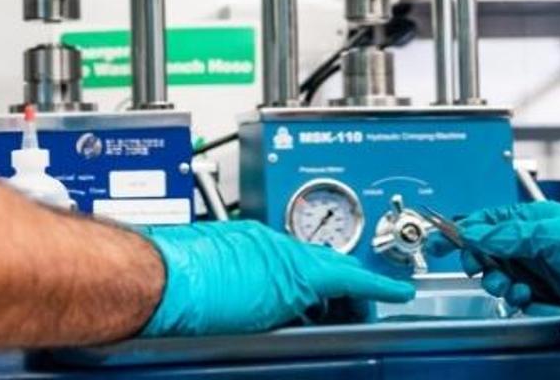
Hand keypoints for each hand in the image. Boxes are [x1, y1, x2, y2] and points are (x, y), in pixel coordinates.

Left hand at [141, 221, 414, 335]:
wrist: (159, 278)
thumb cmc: (204, 296)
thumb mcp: (267, 319)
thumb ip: (297, 308)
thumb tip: (311, 313)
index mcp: (295, 263)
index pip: (350, 275)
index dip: (379, 286)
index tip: (400, 291)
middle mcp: (275, 246)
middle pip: (323, 267)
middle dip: (341, 288)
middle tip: (355, 309)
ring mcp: (252, 242)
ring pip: (293, 263)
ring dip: (304, 287)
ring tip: (307, 315)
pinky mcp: (230, 244)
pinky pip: (267, 260)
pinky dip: (276, 279)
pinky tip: (267, 303)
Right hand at [427, 201, 559, 323]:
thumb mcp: (545, 236)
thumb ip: (503, 234)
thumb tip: (470, 232)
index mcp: (526, 219)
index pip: (482, 222)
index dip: (459, 233)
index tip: (438, 243)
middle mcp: (529, 242)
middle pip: (485, 253)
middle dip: (481, 264)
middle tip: (485, 270)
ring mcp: (538, 267)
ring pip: (499, 277)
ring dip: (500, 284)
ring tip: (514, 288)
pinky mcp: (547, 292)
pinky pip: (518, 297)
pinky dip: (518, 300)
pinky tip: (528, 298)